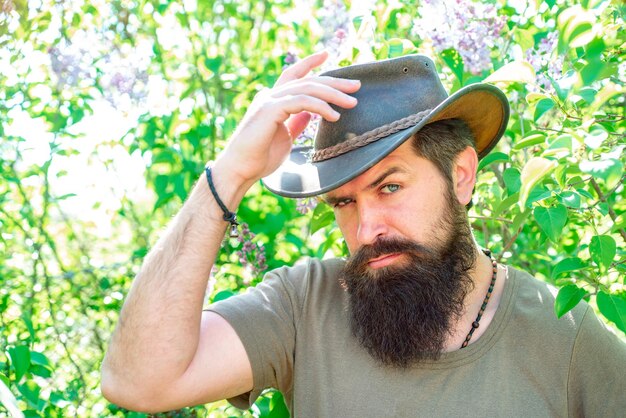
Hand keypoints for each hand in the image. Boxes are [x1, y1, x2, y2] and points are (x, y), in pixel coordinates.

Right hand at [217, 50, 360, 185]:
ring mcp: (268, 101)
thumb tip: (311, 113)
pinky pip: (300, 102)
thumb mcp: (285, 137)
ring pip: (307, 88)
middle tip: (356, 85)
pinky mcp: (269, 110)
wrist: (240, 170)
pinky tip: (334, 115)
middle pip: (307, 80)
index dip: (309, 62)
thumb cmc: (260, 158)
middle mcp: (270, 95)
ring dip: (333, 94)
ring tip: (352, 103)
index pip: (293, 74)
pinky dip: (320, 106)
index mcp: (273, 100)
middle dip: (334, 81)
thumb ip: (296, 122)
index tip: (326, 54)